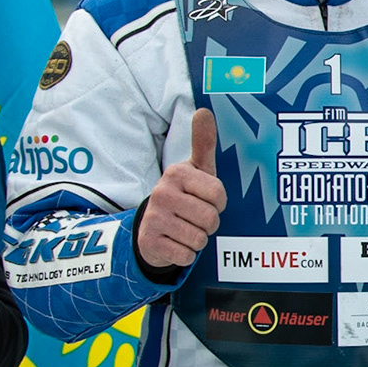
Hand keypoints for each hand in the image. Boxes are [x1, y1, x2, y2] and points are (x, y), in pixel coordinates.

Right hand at [137, 108, 226, 269]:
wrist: (152, 227)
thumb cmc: (185, 195)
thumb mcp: (196, 169)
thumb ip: (203, 143)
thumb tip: (204, 111)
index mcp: (176, 174)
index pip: (219, 195)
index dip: (219, 203)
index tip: (206, 199)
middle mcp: (161, 193)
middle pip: (210, 219)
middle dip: (209, 224)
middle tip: (195, 217)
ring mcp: (153, 218)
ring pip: (199, 239)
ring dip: (198, 239)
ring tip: (185, 228)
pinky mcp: (148, 243)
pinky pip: (186, 256)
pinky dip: (186, 254)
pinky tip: (175, 243)